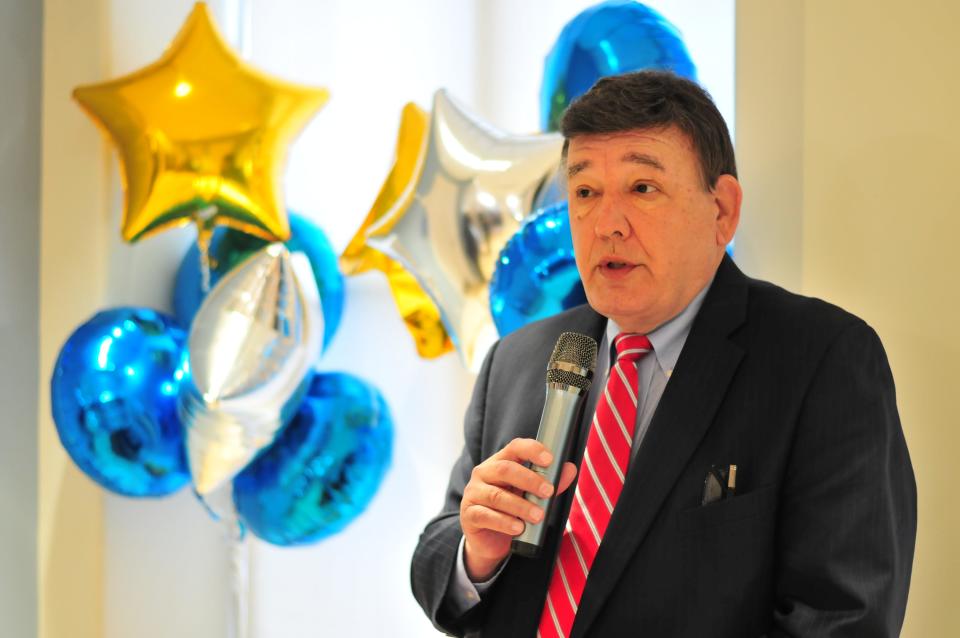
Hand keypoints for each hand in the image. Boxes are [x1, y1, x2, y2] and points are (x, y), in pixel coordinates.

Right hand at [460, 438, 577, 581]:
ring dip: (521, 506)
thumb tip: (569, 469)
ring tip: (538, 516)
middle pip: (505, 469)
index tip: (549, 460)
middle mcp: (484, 473)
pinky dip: (504, 522)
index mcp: (499, 462)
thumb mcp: (531, 495)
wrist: (489, 539)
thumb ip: (550, 482)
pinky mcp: (469, 514)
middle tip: (548, 492)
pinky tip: (518, 528)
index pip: (514, 447)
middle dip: (530, 480)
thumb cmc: (511, 511)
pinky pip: (485, 516)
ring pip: (497, 496)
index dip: (532, 450)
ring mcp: (474, 493)